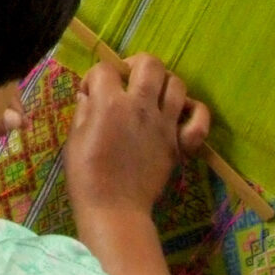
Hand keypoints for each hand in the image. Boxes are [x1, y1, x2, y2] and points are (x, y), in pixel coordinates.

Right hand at [65, 53, 210, 221]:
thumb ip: (84, 111)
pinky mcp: (179, 143)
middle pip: (150, 64)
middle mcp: (142, 107)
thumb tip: (90, 95)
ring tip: (153, 94)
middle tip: (128, 79)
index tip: (91, 92)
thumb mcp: (74, 139)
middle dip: (136, 64)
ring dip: (164, 83)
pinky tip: (181, 113)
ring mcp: (165, 124)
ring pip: (177, 83)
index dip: (95, 77)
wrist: (115, 210)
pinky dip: (195, 112)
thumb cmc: (87, 176)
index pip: (105, 69)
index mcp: (110, 104)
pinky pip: (199, 118)